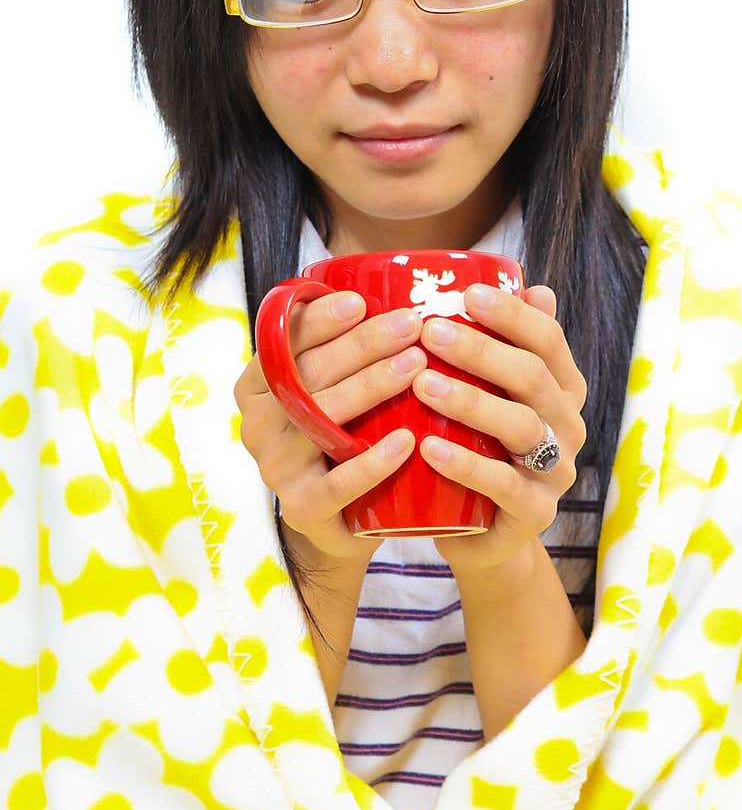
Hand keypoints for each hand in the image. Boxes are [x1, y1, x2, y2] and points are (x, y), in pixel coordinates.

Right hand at [233, 292, 428, 568]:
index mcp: (258, 384)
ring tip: (415, 366)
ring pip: (320, 420)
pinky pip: (336, 485)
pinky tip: (406, 441)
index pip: (282, 342)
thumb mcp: (333, 387)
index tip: (362, 301)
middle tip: (411, 325)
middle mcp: (258, 423)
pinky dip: (371, 462)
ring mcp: (276, 467)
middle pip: (307, 374)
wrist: (341, 522)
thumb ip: (343, 348)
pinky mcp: (302, 508)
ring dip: (370, 387)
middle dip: (361, 344)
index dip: (319, 319)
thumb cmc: (343, 436)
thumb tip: (391, 287)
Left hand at [411, 283, 588, 574]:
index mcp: (561, 389)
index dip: (512, 315)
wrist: (484, 537)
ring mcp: (556, 472)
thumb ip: (506, 347)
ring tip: (422, 384)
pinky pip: (504, 485)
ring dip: (471, 401)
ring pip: (520, 427)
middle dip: (481, 350)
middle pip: (531, 377)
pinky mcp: (534, 513)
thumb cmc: (481, 450)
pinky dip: (466, 464)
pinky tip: (429, 447)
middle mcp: (567, 426)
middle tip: (428, 331)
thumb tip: (533, 286)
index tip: (467, 294)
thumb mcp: (491, 397)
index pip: (547, 341)